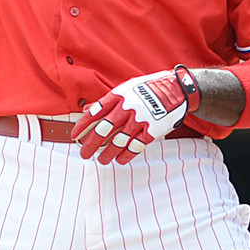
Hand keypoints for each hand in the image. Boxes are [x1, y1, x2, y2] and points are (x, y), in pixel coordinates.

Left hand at [72, 68, 197, 163]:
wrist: (176, 90)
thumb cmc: (147, 89)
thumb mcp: (125, 89)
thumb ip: (106, 101)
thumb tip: (87, 109)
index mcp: (118, 96)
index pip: (95, 113)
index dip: (83, 126)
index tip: (74, 136)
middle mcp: (127, 108)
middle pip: (104, 130)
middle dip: (91, 144)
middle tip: (84, 154)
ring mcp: (140, 120)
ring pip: (119, 141)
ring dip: (108, 153)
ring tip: (101, 160)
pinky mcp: (153, 130)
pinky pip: (136, 146)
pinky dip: (126, 155)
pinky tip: (119, 160)